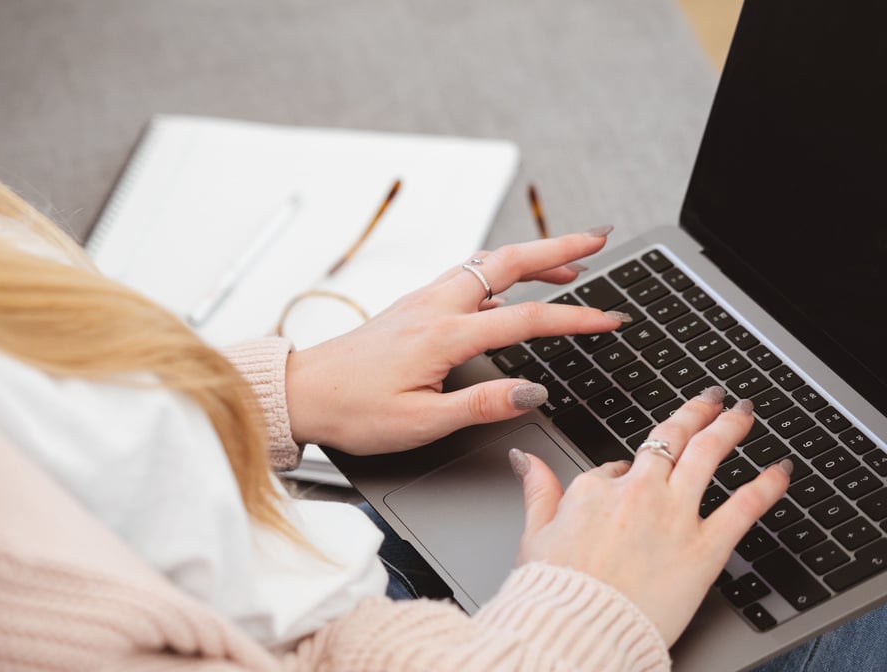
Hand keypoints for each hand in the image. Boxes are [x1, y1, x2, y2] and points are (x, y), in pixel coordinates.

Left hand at [284, 229, 627, 454]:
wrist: (302, 392)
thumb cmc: (353, 411)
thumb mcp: (420, 422)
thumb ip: (481, 405)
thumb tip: (533, 392)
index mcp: (443, 335)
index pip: (526, 320)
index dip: (576, 320)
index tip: (611, 320)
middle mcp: (435, 307)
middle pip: (508, 262)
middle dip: (559, 248)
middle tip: (599, 237)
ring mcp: (422, 301)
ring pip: (486, 264)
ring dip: (531, 257)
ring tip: (569, 266)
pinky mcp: (413, 307)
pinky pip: (466, 277)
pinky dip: (499, 272)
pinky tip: (510, 289)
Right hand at [513, 388, 791, 646]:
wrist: (578, 629)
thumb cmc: (555, 591)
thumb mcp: (534, 534)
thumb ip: (537, 489)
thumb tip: (524, 459)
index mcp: (593, 489)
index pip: (615, 467)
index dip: (624, 472)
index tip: (629, 479)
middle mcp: (637, 492)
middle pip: (670, 438)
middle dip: (694, 412)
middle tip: (710, 398)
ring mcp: (673, 516)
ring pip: (707, 455)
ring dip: (729, 427)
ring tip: (743, 412)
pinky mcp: (704, 548)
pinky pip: (744, 506)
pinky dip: (766, 484)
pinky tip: (779, 470)